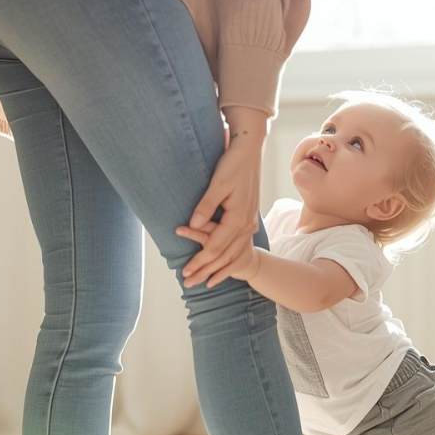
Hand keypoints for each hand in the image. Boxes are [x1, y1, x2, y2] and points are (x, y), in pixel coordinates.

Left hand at [178, 107, 266, 285]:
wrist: (250, 151)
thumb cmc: (233, 164)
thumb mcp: (218, 183)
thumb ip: (206, 206)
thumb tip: (193, 224)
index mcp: (238, 218)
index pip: (215, 246)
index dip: (199, 261)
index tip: (184, 271)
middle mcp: (246, 225)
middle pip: (223, 255)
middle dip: (204, 270)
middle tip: (187, 283)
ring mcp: (249, 224)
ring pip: (231, 254)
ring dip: (215, 269)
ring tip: (201, 282)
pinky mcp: (248, 220)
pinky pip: (237, 247)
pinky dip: (227, 261)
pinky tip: (220, 270)